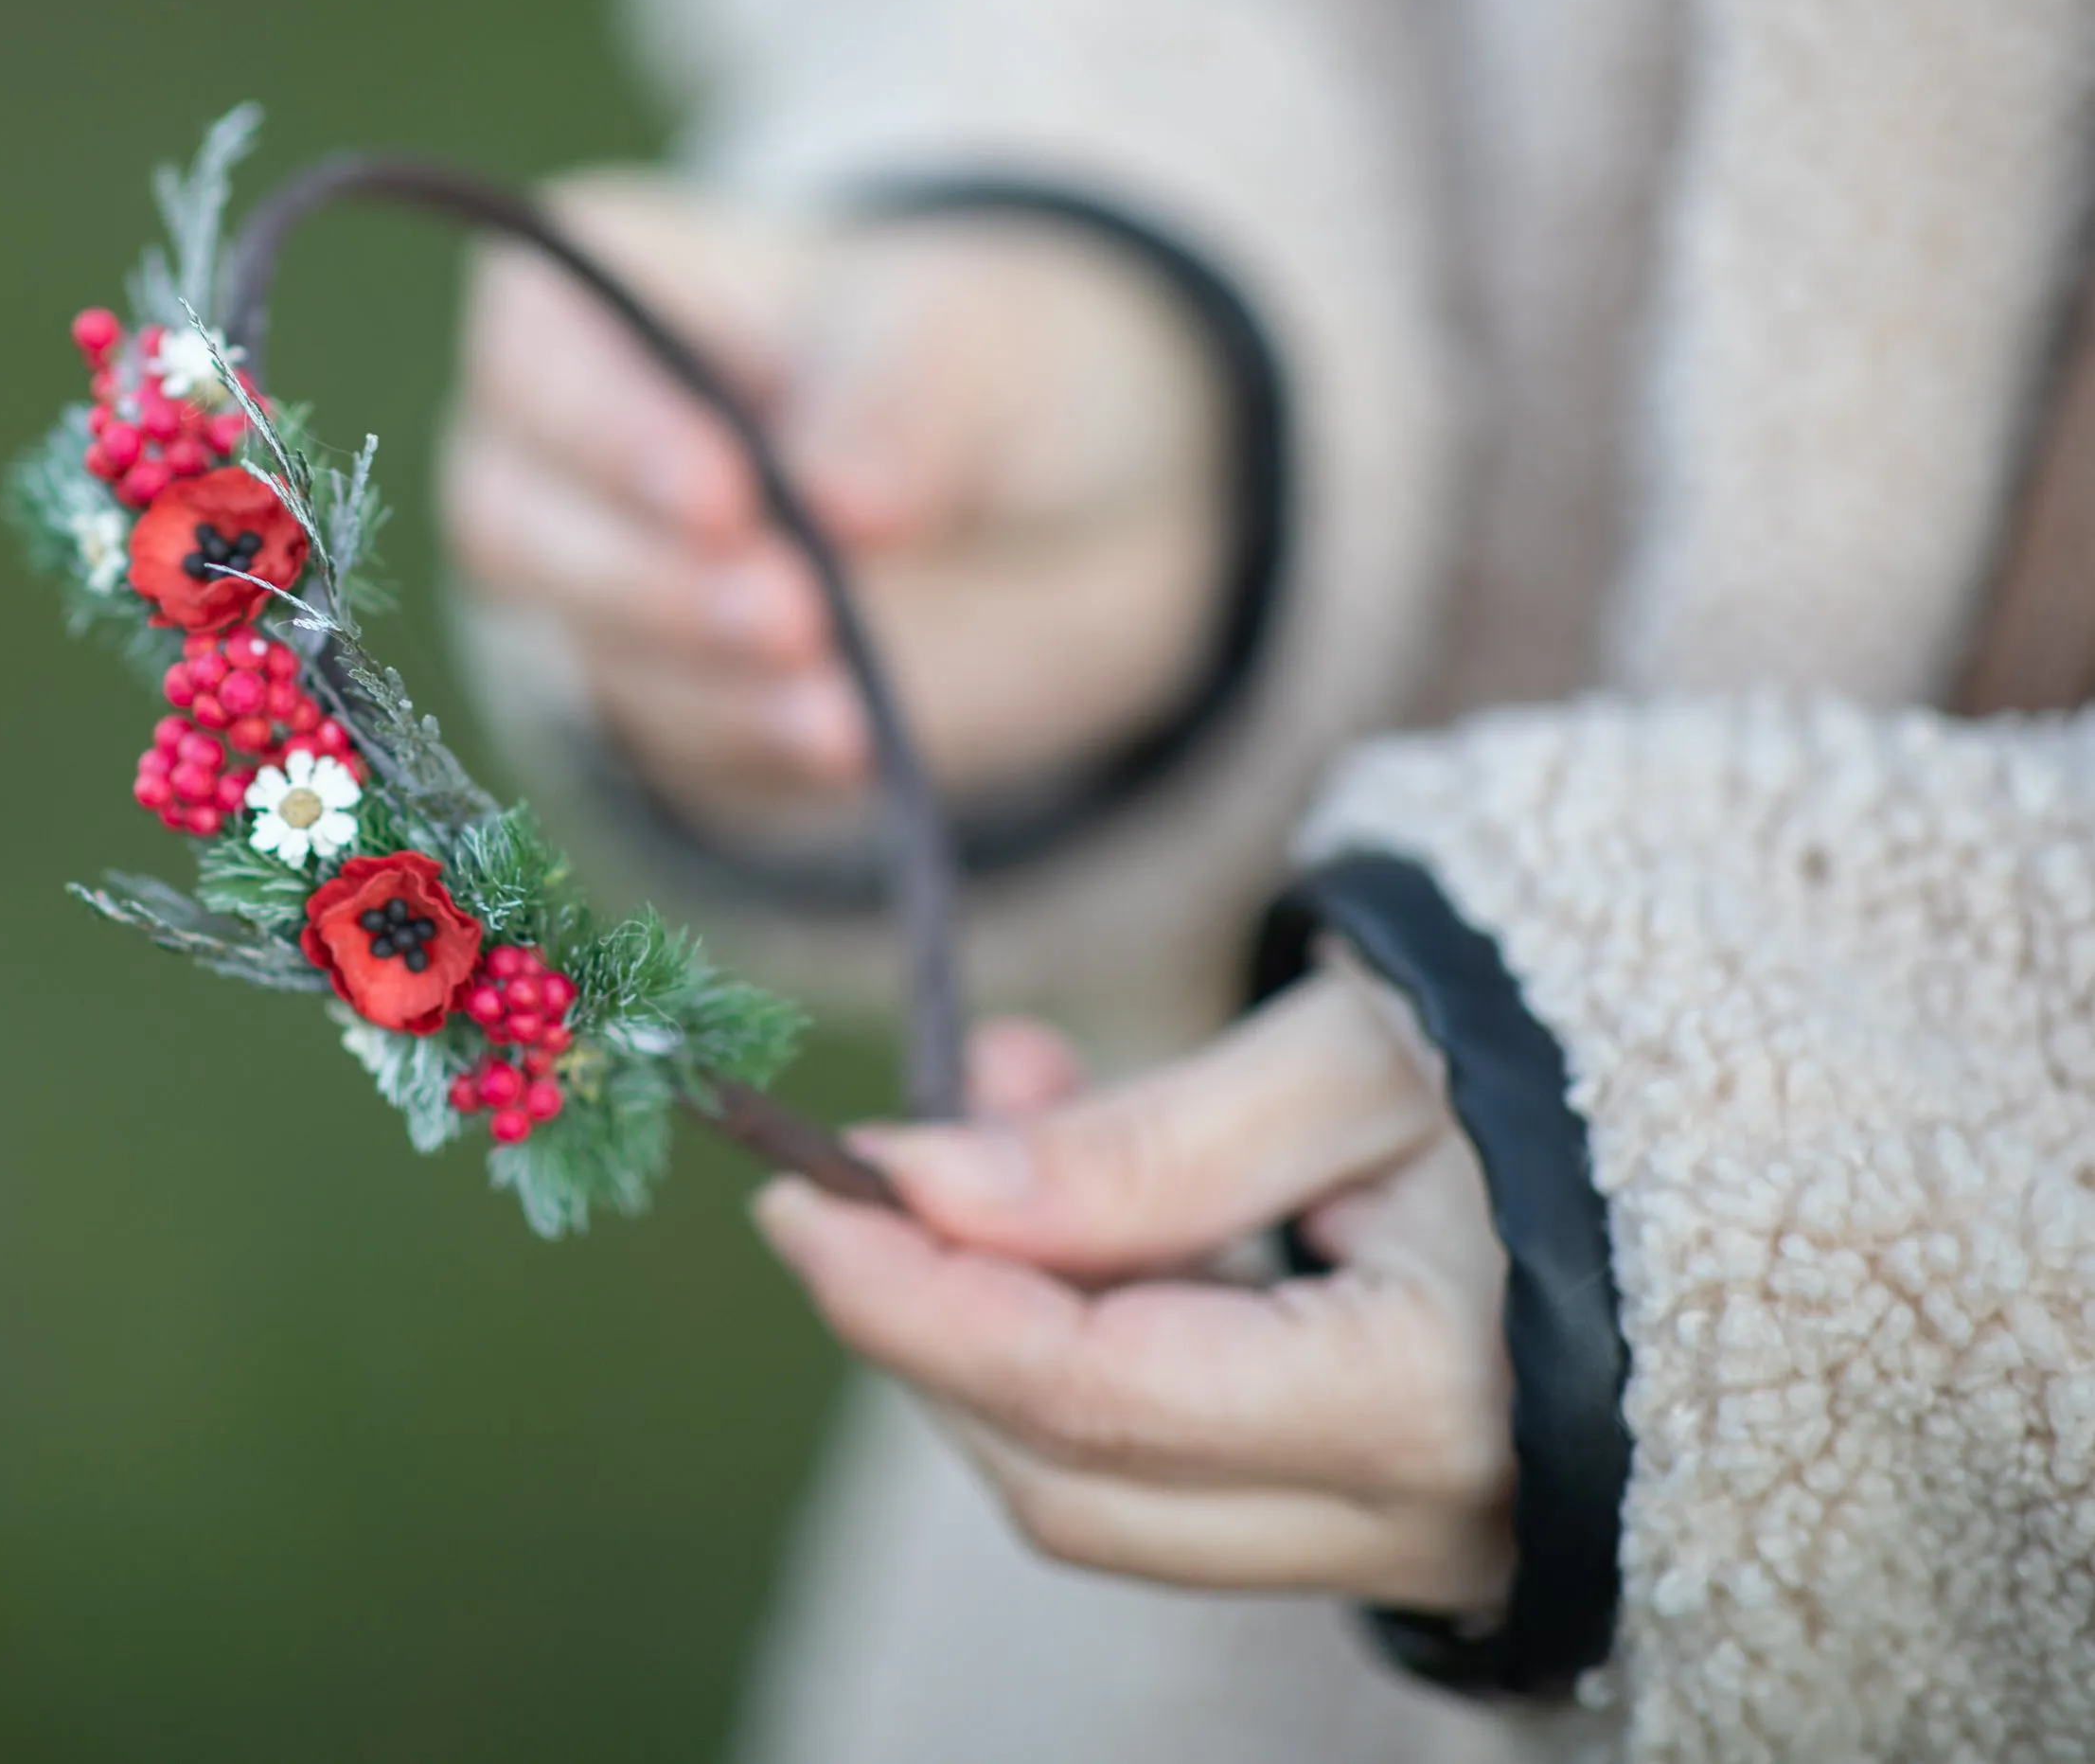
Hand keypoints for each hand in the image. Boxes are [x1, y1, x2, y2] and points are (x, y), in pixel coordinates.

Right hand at [440, 172, 1227, 840]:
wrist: (1032, 510)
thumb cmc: (956, 366)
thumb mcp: (965, 344)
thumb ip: (900, 400)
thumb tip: (842, 504)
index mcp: (589, 291)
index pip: (538, 354)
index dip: (610, 433)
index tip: (725, 497)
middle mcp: (551, 439)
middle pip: (520, 518)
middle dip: (654, 580)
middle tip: (792, 613)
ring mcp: (588, 577)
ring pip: (588, 640)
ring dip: (712, 677)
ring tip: (841, 700)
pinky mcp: (649, 693)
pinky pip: (670, 734)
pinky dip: (756, 743)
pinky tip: (846, 742)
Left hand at [753, 973, 1514, 1612]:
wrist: (1790, 1128)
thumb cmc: (1589, 1054)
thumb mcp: (1366, 1054)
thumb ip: (1143, 1145)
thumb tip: (914, 1187)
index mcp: (1432, 1405)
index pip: (1093, 1394)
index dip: (919, 1301)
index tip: (804, 1194)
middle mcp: (1418, 1523)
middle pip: (1071, 1475)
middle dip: (933, 1324)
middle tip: (869, 1159)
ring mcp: (1403, 1542)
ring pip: (1110, 1484)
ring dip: (1006, 1310)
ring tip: (1021, 1088)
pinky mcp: (1377, 1512)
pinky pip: (1180, 1459)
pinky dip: (1092, 1326)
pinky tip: (1088, 1170)